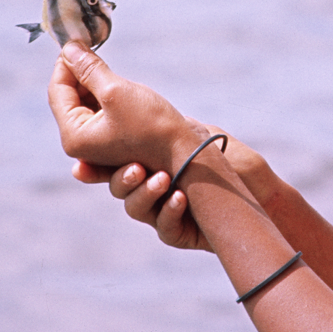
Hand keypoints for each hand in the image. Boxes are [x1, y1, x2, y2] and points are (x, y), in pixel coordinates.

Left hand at [48, 41, 206, 173]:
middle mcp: (81, 144)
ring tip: (114, 73)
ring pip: (86, 102)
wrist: (187, 153)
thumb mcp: (117, 91)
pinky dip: (107, 95)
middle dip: (82, 73)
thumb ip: (89, 69)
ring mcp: (97, 143)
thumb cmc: (153, 127)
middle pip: (69, 97)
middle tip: (96, 51)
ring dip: (96, 84)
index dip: (65, 63)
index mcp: (74, 137)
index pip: (57, 91)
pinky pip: (101, 111)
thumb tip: (69, 48)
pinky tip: (122, 88)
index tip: (78, 41)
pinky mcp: (114, 138)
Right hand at [74, 123, 276, 253]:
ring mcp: (159, 214)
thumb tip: (125, 99)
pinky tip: (180, 198)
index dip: (92, 169)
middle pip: (118, 189)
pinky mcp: (177, 232)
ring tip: (163, 180)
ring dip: (146, 194)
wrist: (251, 183)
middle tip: (135, 169)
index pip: (108, 167)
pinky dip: (170, 212)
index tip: (80, 167)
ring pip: (137, 209)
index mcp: (142, 165)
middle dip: (122, 179)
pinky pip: (165, 228)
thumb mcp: (186, 131)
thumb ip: (154, 122)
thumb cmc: (219, 153)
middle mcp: (146, 191)